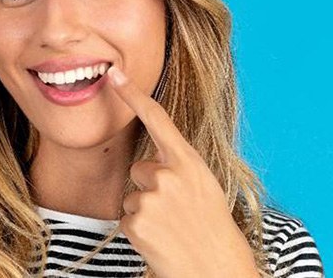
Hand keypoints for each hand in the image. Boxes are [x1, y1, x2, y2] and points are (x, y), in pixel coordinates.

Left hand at [106, 66, 257, 277]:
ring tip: (170, 227)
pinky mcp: (136, 222)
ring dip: (146, 210)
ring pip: (132, 195)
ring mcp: (151, 198)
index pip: (157, 119)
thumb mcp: (203, 184)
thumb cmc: (211, 225)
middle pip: (139, 168)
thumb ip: (178, 165)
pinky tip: (160, 239)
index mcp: (188, 161)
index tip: (114, 75)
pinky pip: (127, 217)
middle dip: (150, 187)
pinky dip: (139, 230)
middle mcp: (169, 175)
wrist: (218, 268)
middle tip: (176, 211)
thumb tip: (151, 158)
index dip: (133, 94)